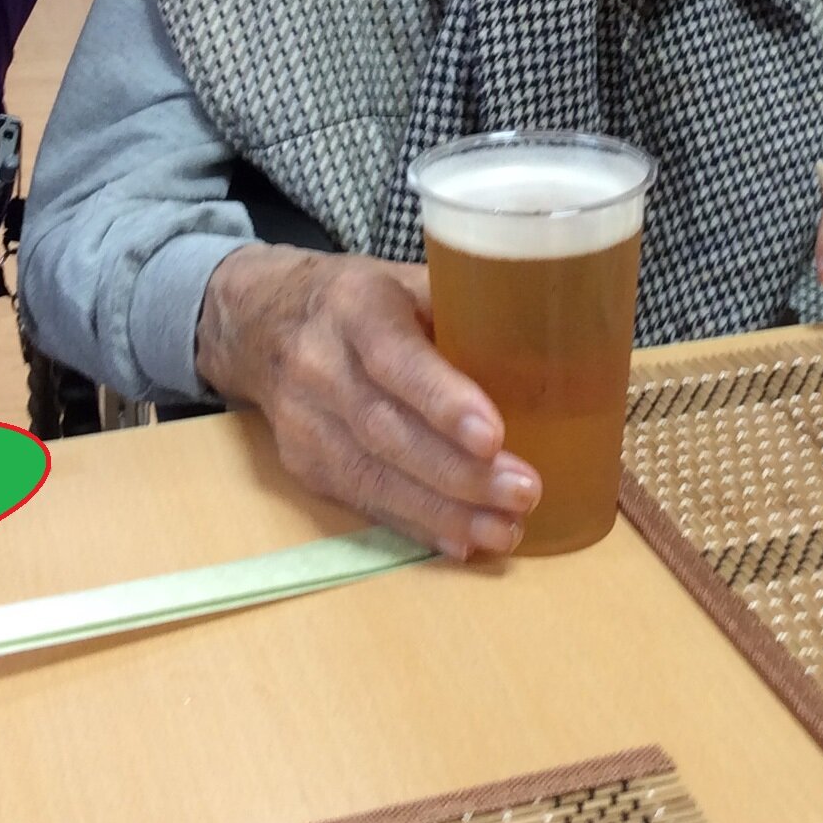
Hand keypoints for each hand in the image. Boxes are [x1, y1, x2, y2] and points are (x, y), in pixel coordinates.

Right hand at [195, 245, 539, 561]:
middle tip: (524, 493)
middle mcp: (318, 364)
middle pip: (387, 430)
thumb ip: (465, 307)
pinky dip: (417, 526)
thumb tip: (562, 344)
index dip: (442, 400)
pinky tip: (463, 542)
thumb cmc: (360, 299)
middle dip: (459, 473)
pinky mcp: (302, 465)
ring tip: (505, 530)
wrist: (259, 322)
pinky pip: (362, 502)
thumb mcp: (404, 280)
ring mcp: (303, 421)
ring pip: (372, 476)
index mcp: (353, 305)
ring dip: (444, 512)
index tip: (494, 435)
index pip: (394, 357)